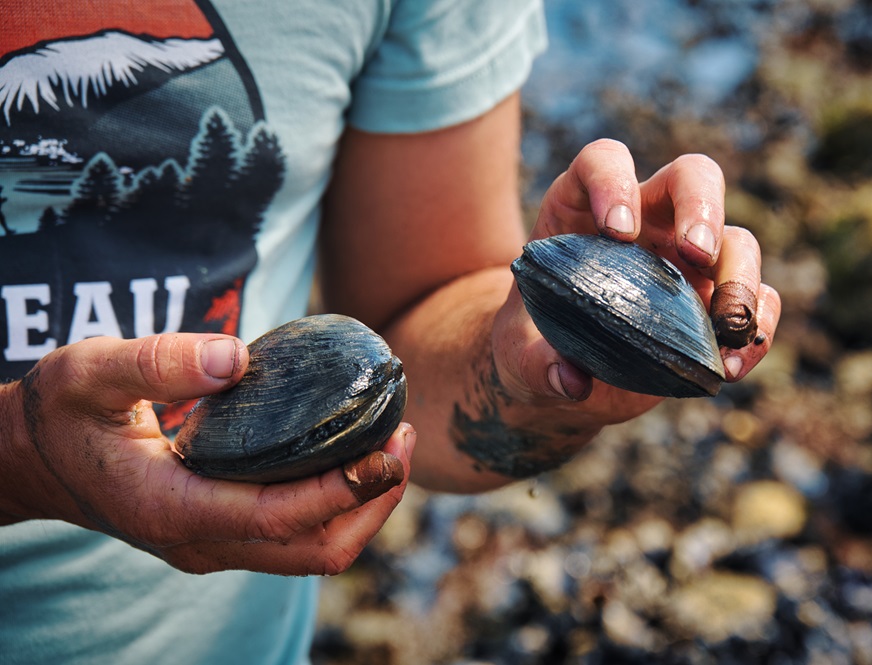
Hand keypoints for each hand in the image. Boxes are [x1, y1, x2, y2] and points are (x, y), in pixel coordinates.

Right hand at [0, 334, 414, 574]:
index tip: (387, 450)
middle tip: (404, 438)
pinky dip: (338, 503)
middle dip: (372, 503)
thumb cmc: (63, 412)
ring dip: (363, 507)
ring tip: (394, 443)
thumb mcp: (91, 371)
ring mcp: (214, 545)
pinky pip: (296, 535)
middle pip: (312, 550)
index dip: (340, 491)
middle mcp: (199, 542)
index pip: (275, 518)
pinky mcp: (223, 533)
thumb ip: (157, 361)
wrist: (35, 457)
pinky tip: (354, 453)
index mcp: (169, 509)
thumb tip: (235, 359)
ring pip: (311, 551)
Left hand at [494, 140, 780, 423]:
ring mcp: (686, 258)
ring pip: (735, 240)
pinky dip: (757, 327)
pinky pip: (755, 300)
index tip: (617, 232)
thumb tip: (570, 380)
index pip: (604, 162)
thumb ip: (535, 361)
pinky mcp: (713, 302)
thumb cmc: (533, 344)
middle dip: (702, 208)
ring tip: (725, 328)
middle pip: (692, 177)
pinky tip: (734, 364)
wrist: (562, 374)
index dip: (614, 182)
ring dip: (741, 278)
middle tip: (696, 254)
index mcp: (586, 207)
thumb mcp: (518, 353)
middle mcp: (646, 219)